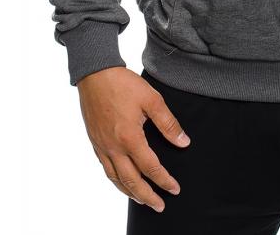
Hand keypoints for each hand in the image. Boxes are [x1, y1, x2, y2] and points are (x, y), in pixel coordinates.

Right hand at [77, 66, 190, 212]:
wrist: (95, 73)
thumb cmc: (124, 84)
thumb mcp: (152, 99)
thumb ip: (168, 124)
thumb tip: (184, 142)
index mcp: (130, 138)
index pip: (151, 168)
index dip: (164, 180)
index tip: (175, 189)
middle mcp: (113, 147)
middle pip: (131, 181)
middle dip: (148, 196)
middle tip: (160, 206)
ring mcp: (102, 146)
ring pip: (116, 179)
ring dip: (130, 192)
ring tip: (143, 199)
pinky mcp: (95, 142)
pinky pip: (105, 169)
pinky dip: (115, 180)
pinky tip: (122, 181)